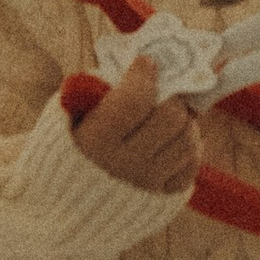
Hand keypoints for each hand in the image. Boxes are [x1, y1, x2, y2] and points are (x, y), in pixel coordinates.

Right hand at [71, 55, 202, 196]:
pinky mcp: (162, 196)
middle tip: (167, 91)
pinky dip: (190, 148)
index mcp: (95, 139)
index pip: (134, 101)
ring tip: (172, 114)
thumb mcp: (74, 110)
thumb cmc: (75, 139)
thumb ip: (101, 87)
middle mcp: (122, 164)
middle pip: (171, 118)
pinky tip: (175, 139)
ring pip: (188, 141)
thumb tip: (142, 64)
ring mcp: (145, 182)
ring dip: (187, 121)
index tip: (145, 63)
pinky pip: (192, 166)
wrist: (67, 196)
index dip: (145, 75)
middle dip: (173, 97)